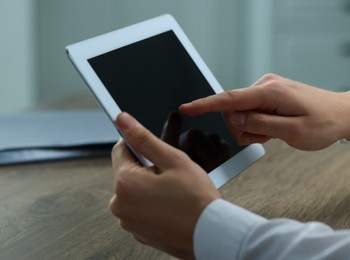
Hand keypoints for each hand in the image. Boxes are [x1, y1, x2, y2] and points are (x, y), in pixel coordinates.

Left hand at [109, 112, 219, 258]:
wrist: (211, 234)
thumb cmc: (196, 199)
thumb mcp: (172, 160)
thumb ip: (144, 138)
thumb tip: (122, 120)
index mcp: (125, 183)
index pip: (120, 149)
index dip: (139, 144)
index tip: (154, 148)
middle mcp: (120, 205)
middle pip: (128, 171)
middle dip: (146, 167)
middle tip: (171, 174)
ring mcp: (128, 221)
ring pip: (135, 190)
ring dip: (149, 185)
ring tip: (174, 192)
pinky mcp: (138, 231)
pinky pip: (140, 208)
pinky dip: (152, 203)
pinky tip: (171, 205)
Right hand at [180, 73, 349, 150]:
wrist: (343, 114)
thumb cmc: (324, 124)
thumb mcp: (293, 132)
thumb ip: (260, 124)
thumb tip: (234, 119)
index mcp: (270, 92)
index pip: (230, 99)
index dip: (205, 105)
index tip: (186, 108)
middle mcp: (265, 85)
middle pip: (234, 110)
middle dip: (243, 128)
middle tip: (267, 138)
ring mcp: (267, 88)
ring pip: (242, 113)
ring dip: (252, 128)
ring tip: (274, 133)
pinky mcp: (269, 94)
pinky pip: (251, 111)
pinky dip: (257, 123)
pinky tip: (274, 127)